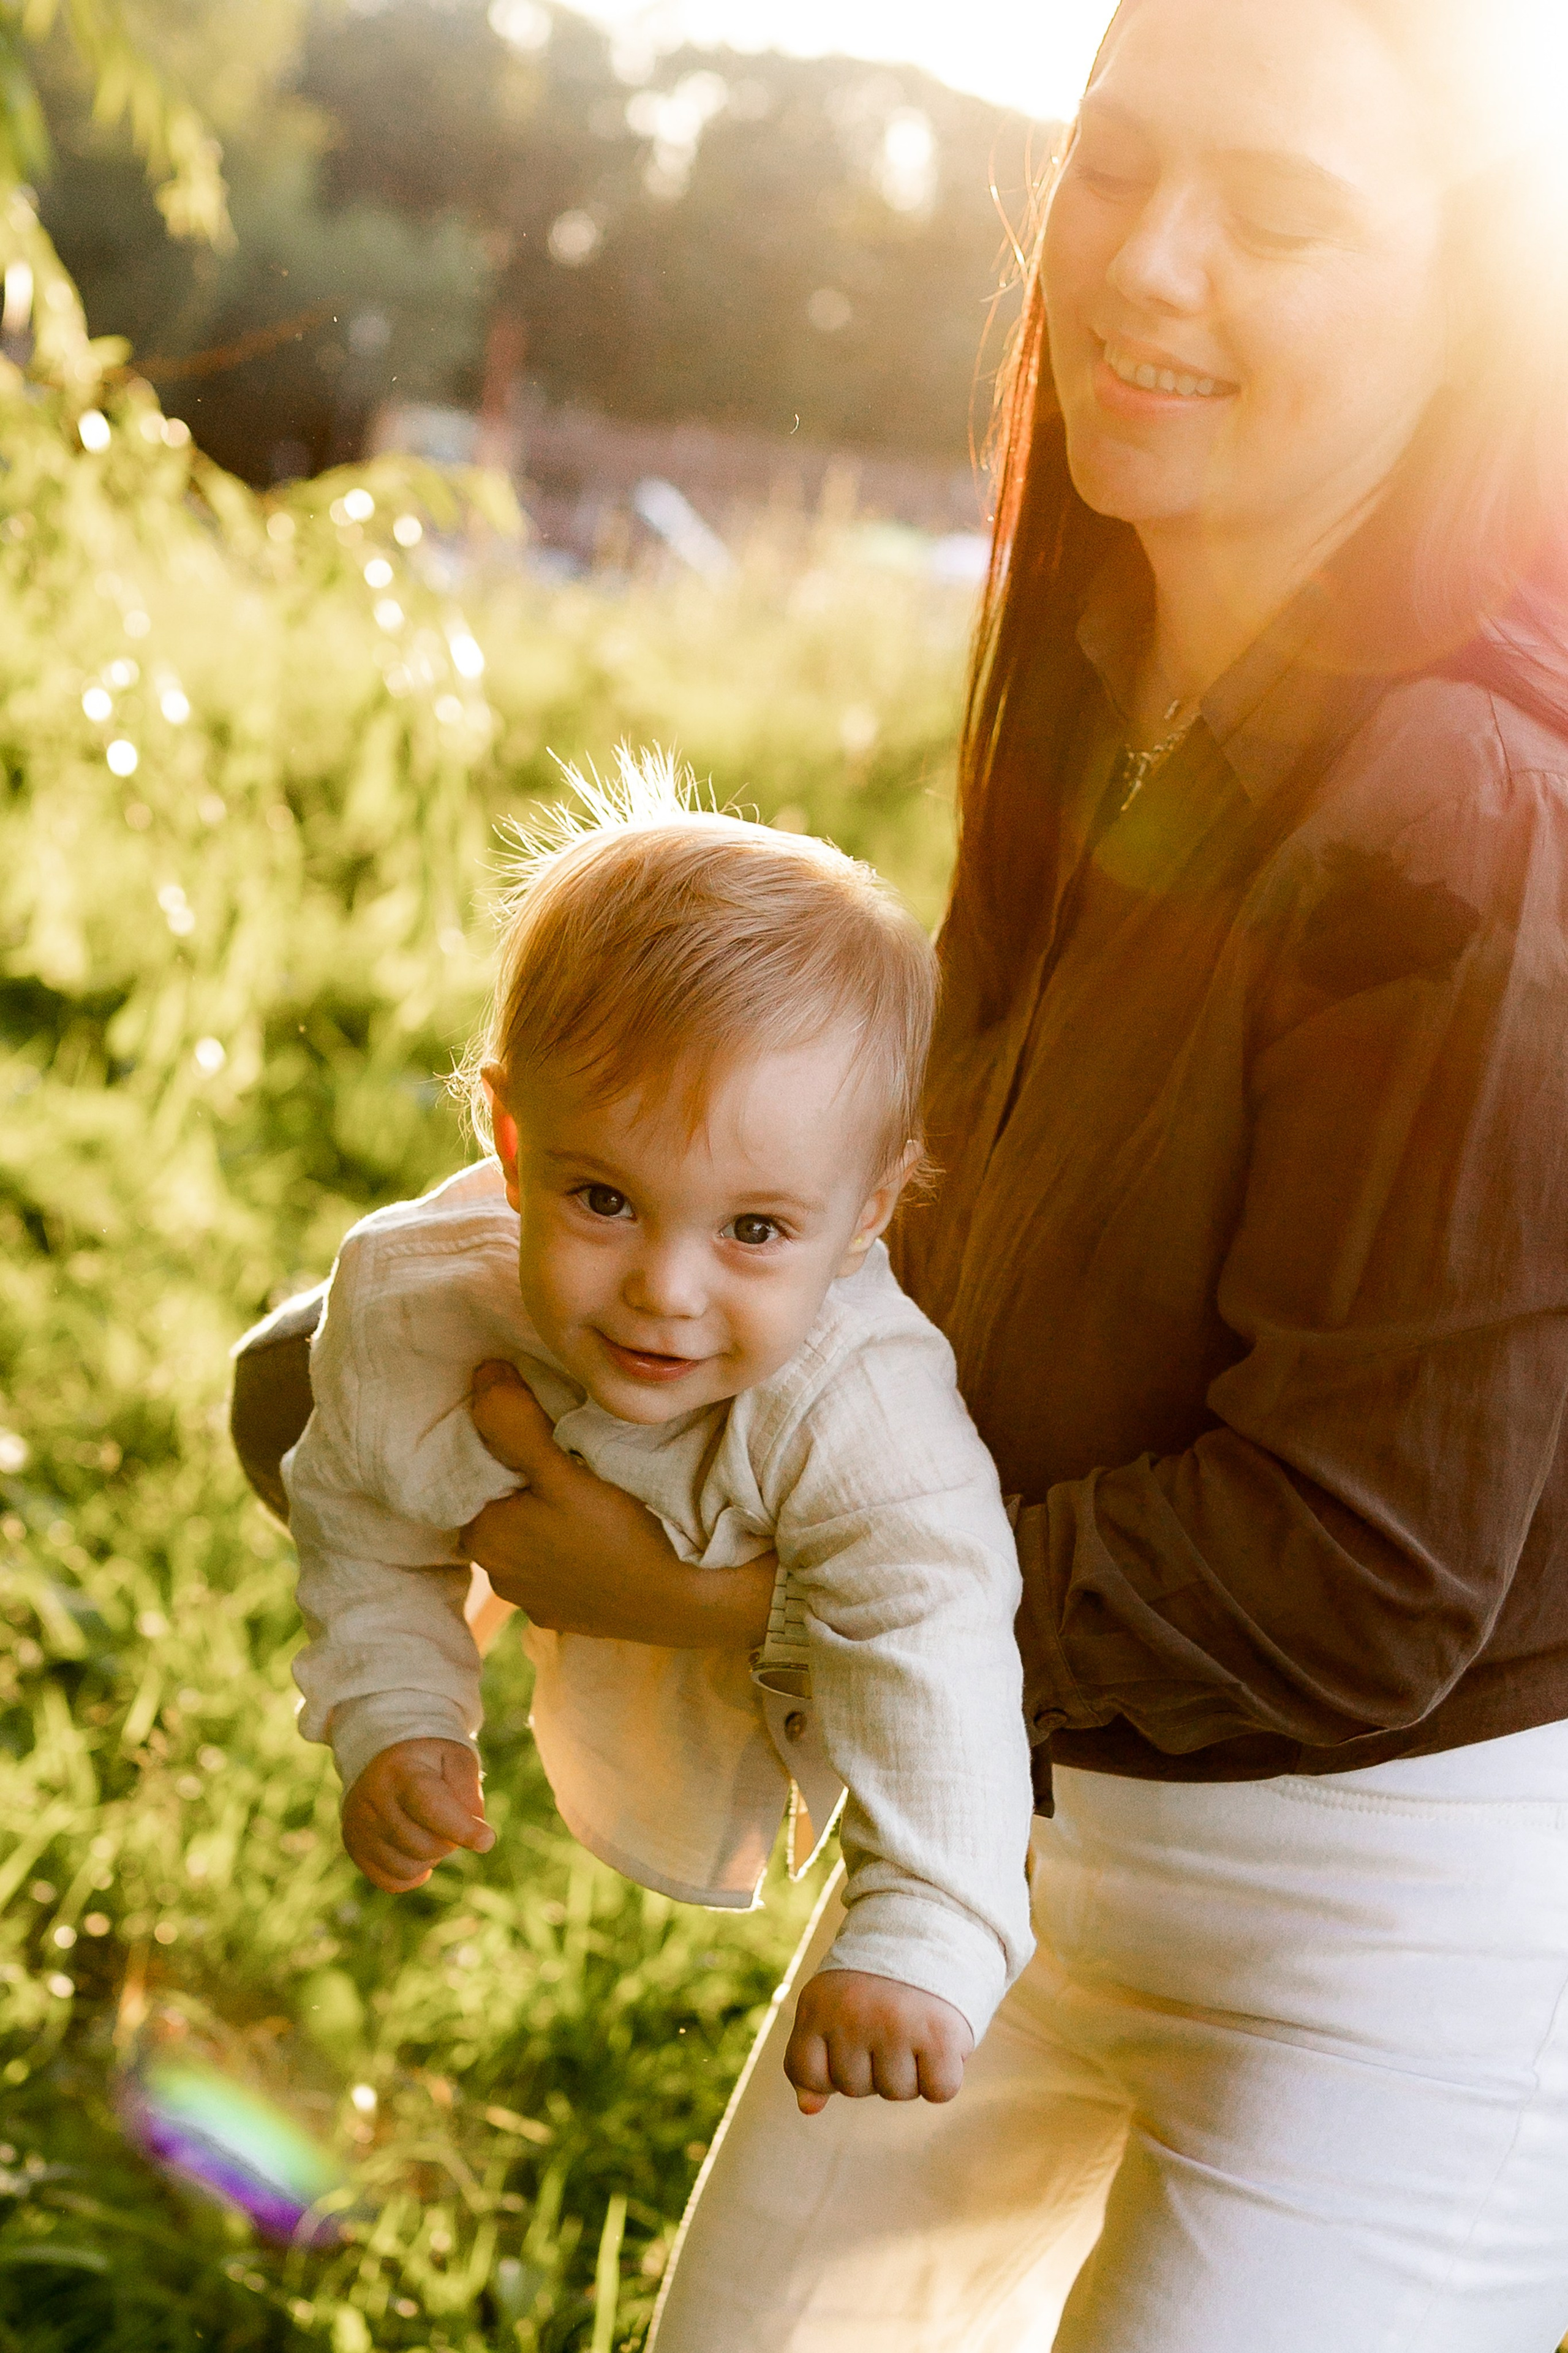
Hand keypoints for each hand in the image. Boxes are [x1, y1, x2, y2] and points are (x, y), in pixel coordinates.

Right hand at [341, 1738, 495, 1891]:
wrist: (382, 1752)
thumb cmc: (429, 1757)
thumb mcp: (456, 1756)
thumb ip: (468, 1790)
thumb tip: (473, 1829)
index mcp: (400, 1770)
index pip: (430, 1807)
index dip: (461, 1828)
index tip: (487, 1840)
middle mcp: (371, 1799)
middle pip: (423, 1845)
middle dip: (450, 1840)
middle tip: (452, 1821)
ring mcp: (358, 1825)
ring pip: (407, 1868)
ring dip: (431, 1858)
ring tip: (431, 1831)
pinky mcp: (354, 1846)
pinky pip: (391, 1881)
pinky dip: (412, 1875)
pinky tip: (419, 1853)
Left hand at [462, 1361, 773, 1648]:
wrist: (680, 1599)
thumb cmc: (619, 1530)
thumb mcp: (562, 1469)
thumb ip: (514, 1423)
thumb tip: (482, 1375)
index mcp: (483, 1536)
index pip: (474, 1476)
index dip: (504, 1448)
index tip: (541, 1433)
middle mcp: (496, 1575)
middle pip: (500, 1509)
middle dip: (523, 1485)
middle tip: (567, 1459)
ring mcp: (530, 1600)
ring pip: (526, 1540)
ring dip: (543, 1519)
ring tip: (585, 1497)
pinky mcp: (561, 1615)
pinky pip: (553, 1569)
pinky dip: (565, 1552)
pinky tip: (596, 1537)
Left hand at [783, 1969, 973, 2115]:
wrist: (932, 1927)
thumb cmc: (876, 1981)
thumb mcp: (832, 2006)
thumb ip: (814, 2057)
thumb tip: (808, 2109)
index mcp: (818, 2004)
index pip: (806, 2073)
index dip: (828, 2069)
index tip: (846, 2037)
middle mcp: (853, 2015)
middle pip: (854, 2087)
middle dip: (872, 2066)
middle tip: (888, 2022)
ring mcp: (896, 2026)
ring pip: (897, 2092)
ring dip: (909, 2070)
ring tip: (914, 2025)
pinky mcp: (940, 2037)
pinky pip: (939, 2090)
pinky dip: (943, 2075)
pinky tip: (939, 2039)